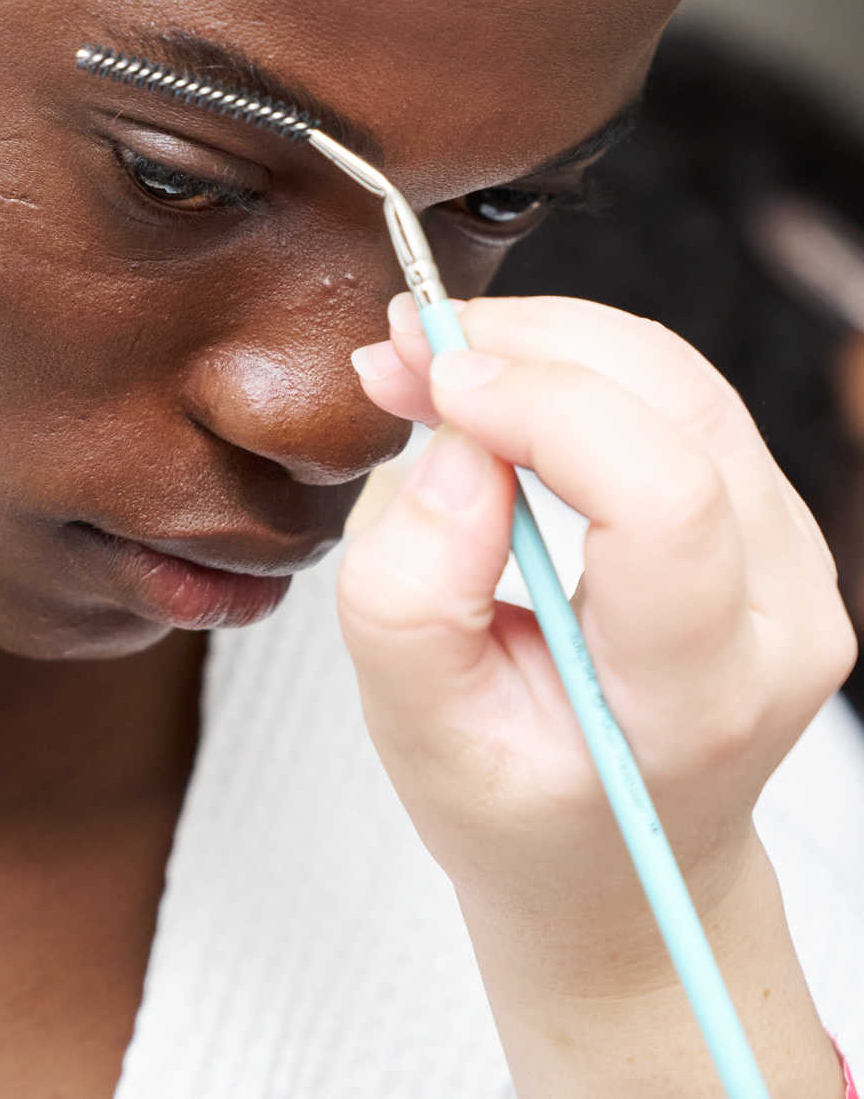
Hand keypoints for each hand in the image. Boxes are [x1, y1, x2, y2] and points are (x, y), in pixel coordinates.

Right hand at [341, 292, 854, 1097]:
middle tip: (404, 349)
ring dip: (547, 339)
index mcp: (703, 696)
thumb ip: (410, 595)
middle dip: (529, 343)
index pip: (665, 500)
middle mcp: (781, 618)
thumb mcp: (416, 733)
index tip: (429, 384)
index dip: (544, 407)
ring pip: (679, 376)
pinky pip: (678, 390)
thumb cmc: (513, 804)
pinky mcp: (771, 514)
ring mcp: (796, 560)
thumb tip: (455, 446)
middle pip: (679, 405)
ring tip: (433, 368)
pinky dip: (576, 362)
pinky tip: (495, 392)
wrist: (606, 860)